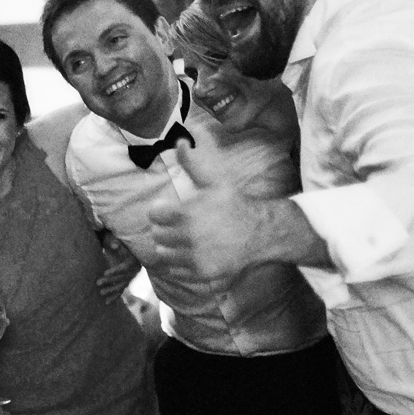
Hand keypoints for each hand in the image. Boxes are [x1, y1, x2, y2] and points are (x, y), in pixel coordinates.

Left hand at [96, 230, 140, 300]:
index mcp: (133, 261)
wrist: (127, 247)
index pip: (124, 268)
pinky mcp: (126, 281)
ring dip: (111, 290)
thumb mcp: (119, 240)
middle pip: (121, 278)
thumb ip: (116, 242)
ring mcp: (131, 277)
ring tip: (101, 293)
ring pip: (121, 285)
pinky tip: (107, 302)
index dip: (115, 271)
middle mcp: (134, 271)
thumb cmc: (120, 242)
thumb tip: (114, 245)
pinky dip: (114, 296)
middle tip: (97, 283)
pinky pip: (121, 290)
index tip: (105, 273)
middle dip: (109, 281)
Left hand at [148, 135, 262, 285]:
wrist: (259, 232)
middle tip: (179, 224)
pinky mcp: (200, 273)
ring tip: (183, 239)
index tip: (170, 209)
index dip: (161, 210)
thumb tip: (181, 141)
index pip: (154, 215)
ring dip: (169, 246)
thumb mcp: (214, 180)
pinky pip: (175, 270)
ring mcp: (195, 257)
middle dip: (165, 228)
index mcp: (187, 214)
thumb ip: (193, 163)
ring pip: (163, 254)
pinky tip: (191, 253)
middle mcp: (189, 237)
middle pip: (157, 234)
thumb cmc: (234, 203)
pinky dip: (179, 263)